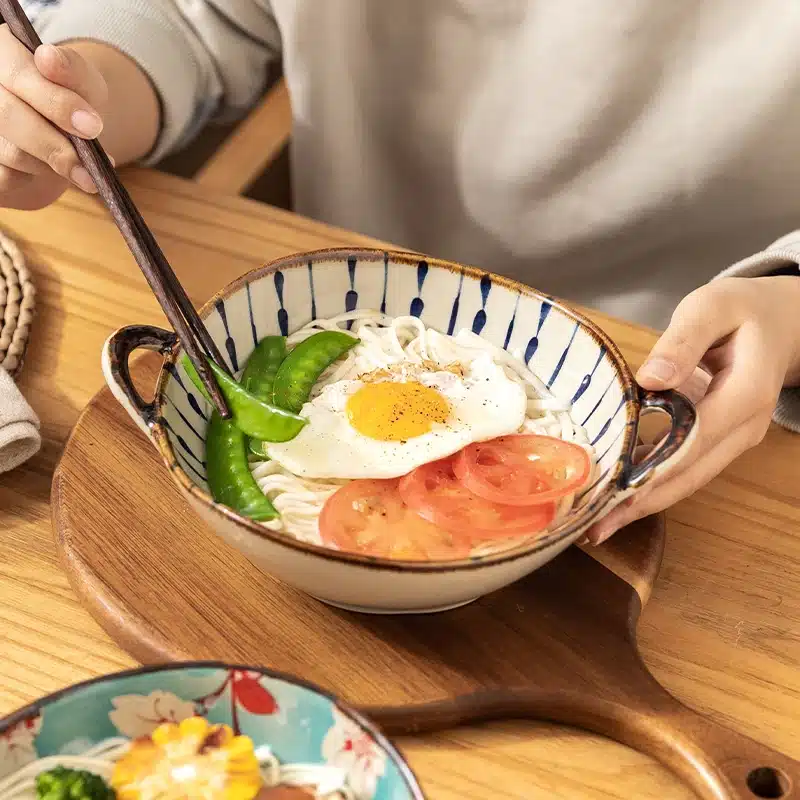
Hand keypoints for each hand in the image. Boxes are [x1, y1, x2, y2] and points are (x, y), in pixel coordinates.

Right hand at [0, 24, 107, 209]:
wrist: (65, 134)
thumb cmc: (72, 102)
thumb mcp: (84, 83)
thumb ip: (72, 70)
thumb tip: (48, 59)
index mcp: (3, 51)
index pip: (17, 73)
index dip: (56, 103)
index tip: (93, 127)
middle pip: (7, 114)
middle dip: (55, 146)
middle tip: (89, 169)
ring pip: (10, 152)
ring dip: (50, 165)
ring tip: (75, 164)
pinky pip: (6, 178)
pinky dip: (33, 179)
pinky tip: (47, 169)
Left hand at [586, 275, 799, 544]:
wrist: (783, 322)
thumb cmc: (742, 310)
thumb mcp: (712, 307)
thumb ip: (683, 341)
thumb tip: (650, 380)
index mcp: (745, 393)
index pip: (694, 440)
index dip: (654, 469)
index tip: (615, 492)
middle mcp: (743, 426)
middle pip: (691, 474)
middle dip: (644, 502)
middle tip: (596, 527)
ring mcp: (735, 437)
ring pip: (690, 479)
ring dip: (647, 502)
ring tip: (601, 524)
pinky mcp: (721, 439)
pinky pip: (688, 467)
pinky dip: (656, 485)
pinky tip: (622, 497)